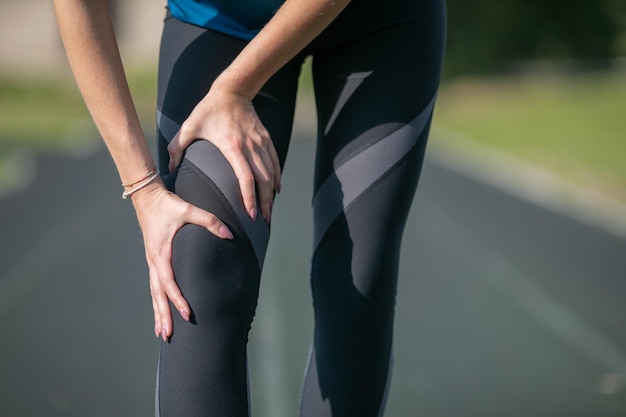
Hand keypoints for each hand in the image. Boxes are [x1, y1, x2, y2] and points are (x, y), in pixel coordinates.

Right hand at [131, 181, 232, 340]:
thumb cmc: (167, 204)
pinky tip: (160, 312)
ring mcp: (152, 262)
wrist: (147, 196)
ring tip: (162, 333)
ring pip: (154, 293)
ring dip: (158, 313)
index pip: (169, 282)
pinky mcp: (154, 260)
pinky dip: (157, 301)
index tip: (187, 313)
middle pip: (158, 295)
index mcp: (161, 253)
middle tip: (168, 335)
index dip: (178, 299)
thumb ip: (210, 221)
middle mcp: (154, 261)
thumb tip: (229, 234)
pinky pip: (155, 286)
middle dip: (163, 315)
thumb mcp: (188, 210)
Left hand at [167, 88, 280, 223]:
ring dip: (271, 194)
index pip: (245, 177)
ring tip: (269, 211)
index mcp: (232, 147)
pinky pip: (275, 162)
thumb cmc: (208, 110)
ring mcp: (260, 144)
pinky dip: (277, 177)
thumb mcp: (189, 126)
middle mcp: (250, 147)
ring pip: (271, 173)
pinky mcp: (266, 140)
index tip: (250, 214)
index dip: (249, 197)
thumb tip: (169, 167)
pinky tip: (276, 189)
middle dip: (264, 203)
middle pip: (262, 180)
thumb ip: (176, 147)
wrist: (232, 91)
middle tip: (263, 220)